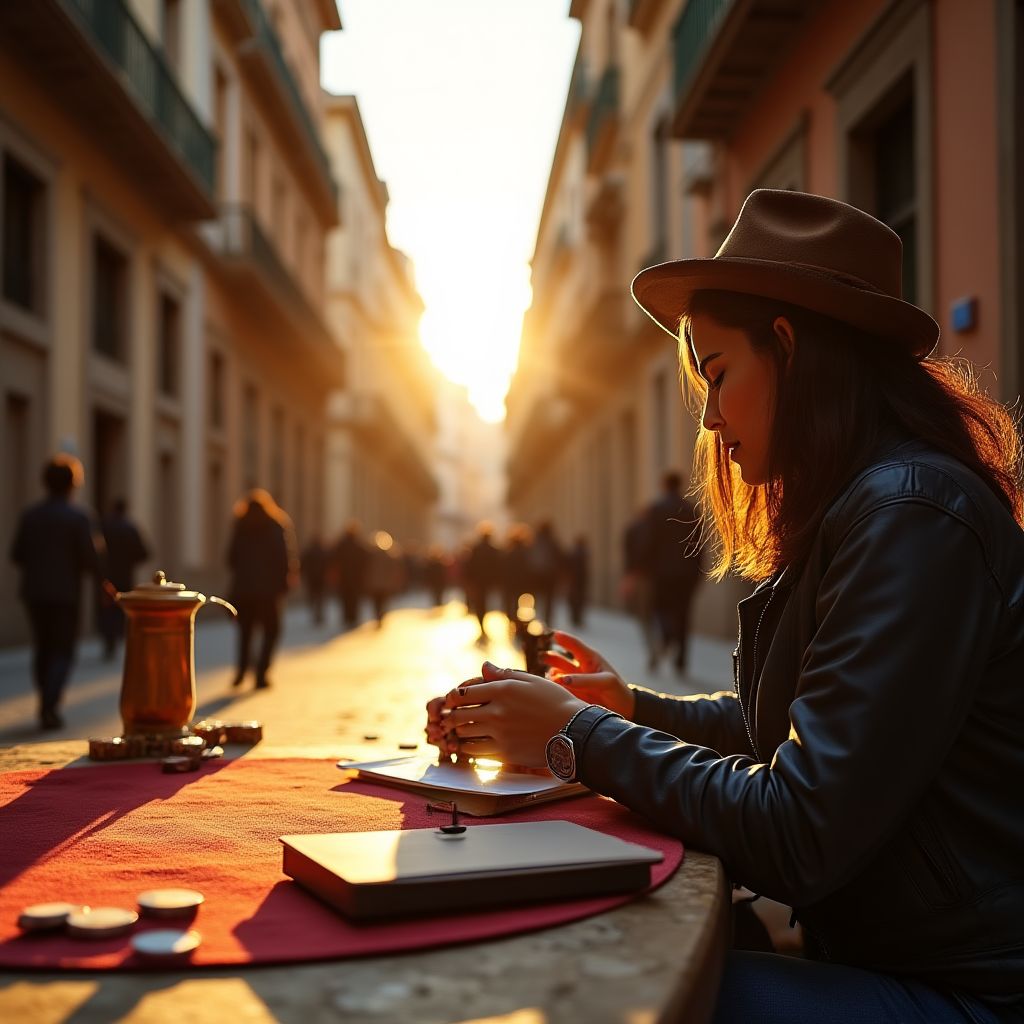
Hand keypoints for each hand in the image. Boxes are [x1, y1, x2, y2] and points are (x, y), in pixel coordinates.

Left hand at [438, 662, 585, 766]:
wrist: (574, 730)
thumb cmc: (555, 702)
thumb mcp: (532, 681)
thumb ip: (504, 674)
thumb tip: (483, 666)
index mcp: (503, 690)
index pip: (464, 693)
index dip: (453, 697)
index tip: (451, 700)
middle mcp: (497, 711)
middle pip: (460, 714)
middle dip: (451, 716)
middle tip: (448, 718)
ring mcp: (500, 733)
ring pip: (465, 734)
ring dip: (458, 732)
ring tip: (457, 732)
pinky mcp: (505, 753)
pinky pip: (476, 752)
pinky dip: (468, 749)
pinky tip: (470, 746)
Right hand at [539, 631, 634, 718]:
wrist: (624, 710)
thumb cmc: (618, 691)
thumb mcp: (606, 682)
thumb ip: (584, 680)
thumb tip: (561, 679)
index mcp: (591, 660)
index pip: (575, 645)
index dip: (564, 639)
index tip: (554, 634)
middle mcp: (581, 669)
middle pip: (560, 660)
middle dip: (550, 658)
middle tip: (542, 656)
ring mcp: (576, 682)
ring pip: (557, 675)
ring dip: (550, 675)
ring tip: (546, 678)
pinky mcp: (573, 694)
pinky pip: (558, 689)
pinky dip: (552, 688)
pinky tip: (549, 690)